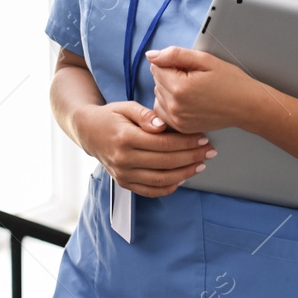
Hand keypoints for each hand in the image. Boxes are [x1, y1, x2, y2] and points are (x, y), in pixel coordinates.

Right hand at [74, 100, 214, 197]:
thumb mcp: (126, 107)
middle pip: (166, 162)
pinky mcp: (123, 182)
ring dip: (184, 174)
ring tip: (200, 165)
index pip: (163, 143)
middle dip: (192, 157)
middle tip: (209, 151)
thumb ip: (144, 114)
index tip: (202, 138)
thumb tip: (161, 124)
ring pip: (160, 179)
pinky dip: (168, 187)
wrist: (88, 132)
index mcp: (125, 137)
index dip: (186, 142)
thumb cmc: (111, 116)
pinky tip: (181, 179)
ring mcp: (123, 174)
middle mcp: (123, 159)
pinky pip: (150, 191)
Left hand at [145, 46, 259, 135]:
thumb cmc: (230, 82)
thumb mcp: (205, 60)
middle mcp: (175, 106)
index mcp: (179, 87)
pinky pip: (162, 110)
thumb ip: (174, 54)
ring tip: (192, 90)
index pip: (156, 67)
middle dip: (170, 75)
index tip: (189, 67)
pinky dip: (170, 103)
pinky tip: (187, 100)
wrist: (247, 106)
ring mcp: (177, 119)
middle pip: (156, 81)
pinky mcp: (180, 127)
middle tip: (194, 78)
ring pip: (158, 95)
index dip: (172, 62)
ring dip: (169, 89)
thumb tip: (151, 55)